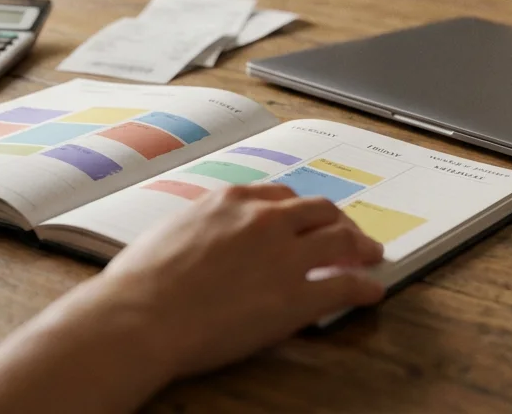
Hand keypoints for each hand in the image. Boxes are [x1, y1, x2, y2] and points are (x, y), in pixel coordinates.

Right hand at [0, 184, 386, 413]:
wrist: (141, 316)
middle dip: (337, 221)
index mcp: (229, 202)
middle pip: (317, 210)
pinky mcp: (297, 296)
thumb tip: (197, 238)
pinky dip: (364, 286)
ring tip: (372, 256)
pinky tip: (371, 292)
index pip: (279, 195)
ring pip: (340, 240)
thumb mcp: (168, 234)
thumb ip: (196, 228)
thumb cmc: (139, 283)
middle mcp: (262, 220)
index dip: (299, 209)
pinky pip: (345, 285)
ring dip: (361, 246)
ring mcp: (283, 255)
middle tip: (347, 234)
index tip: (305, 217)